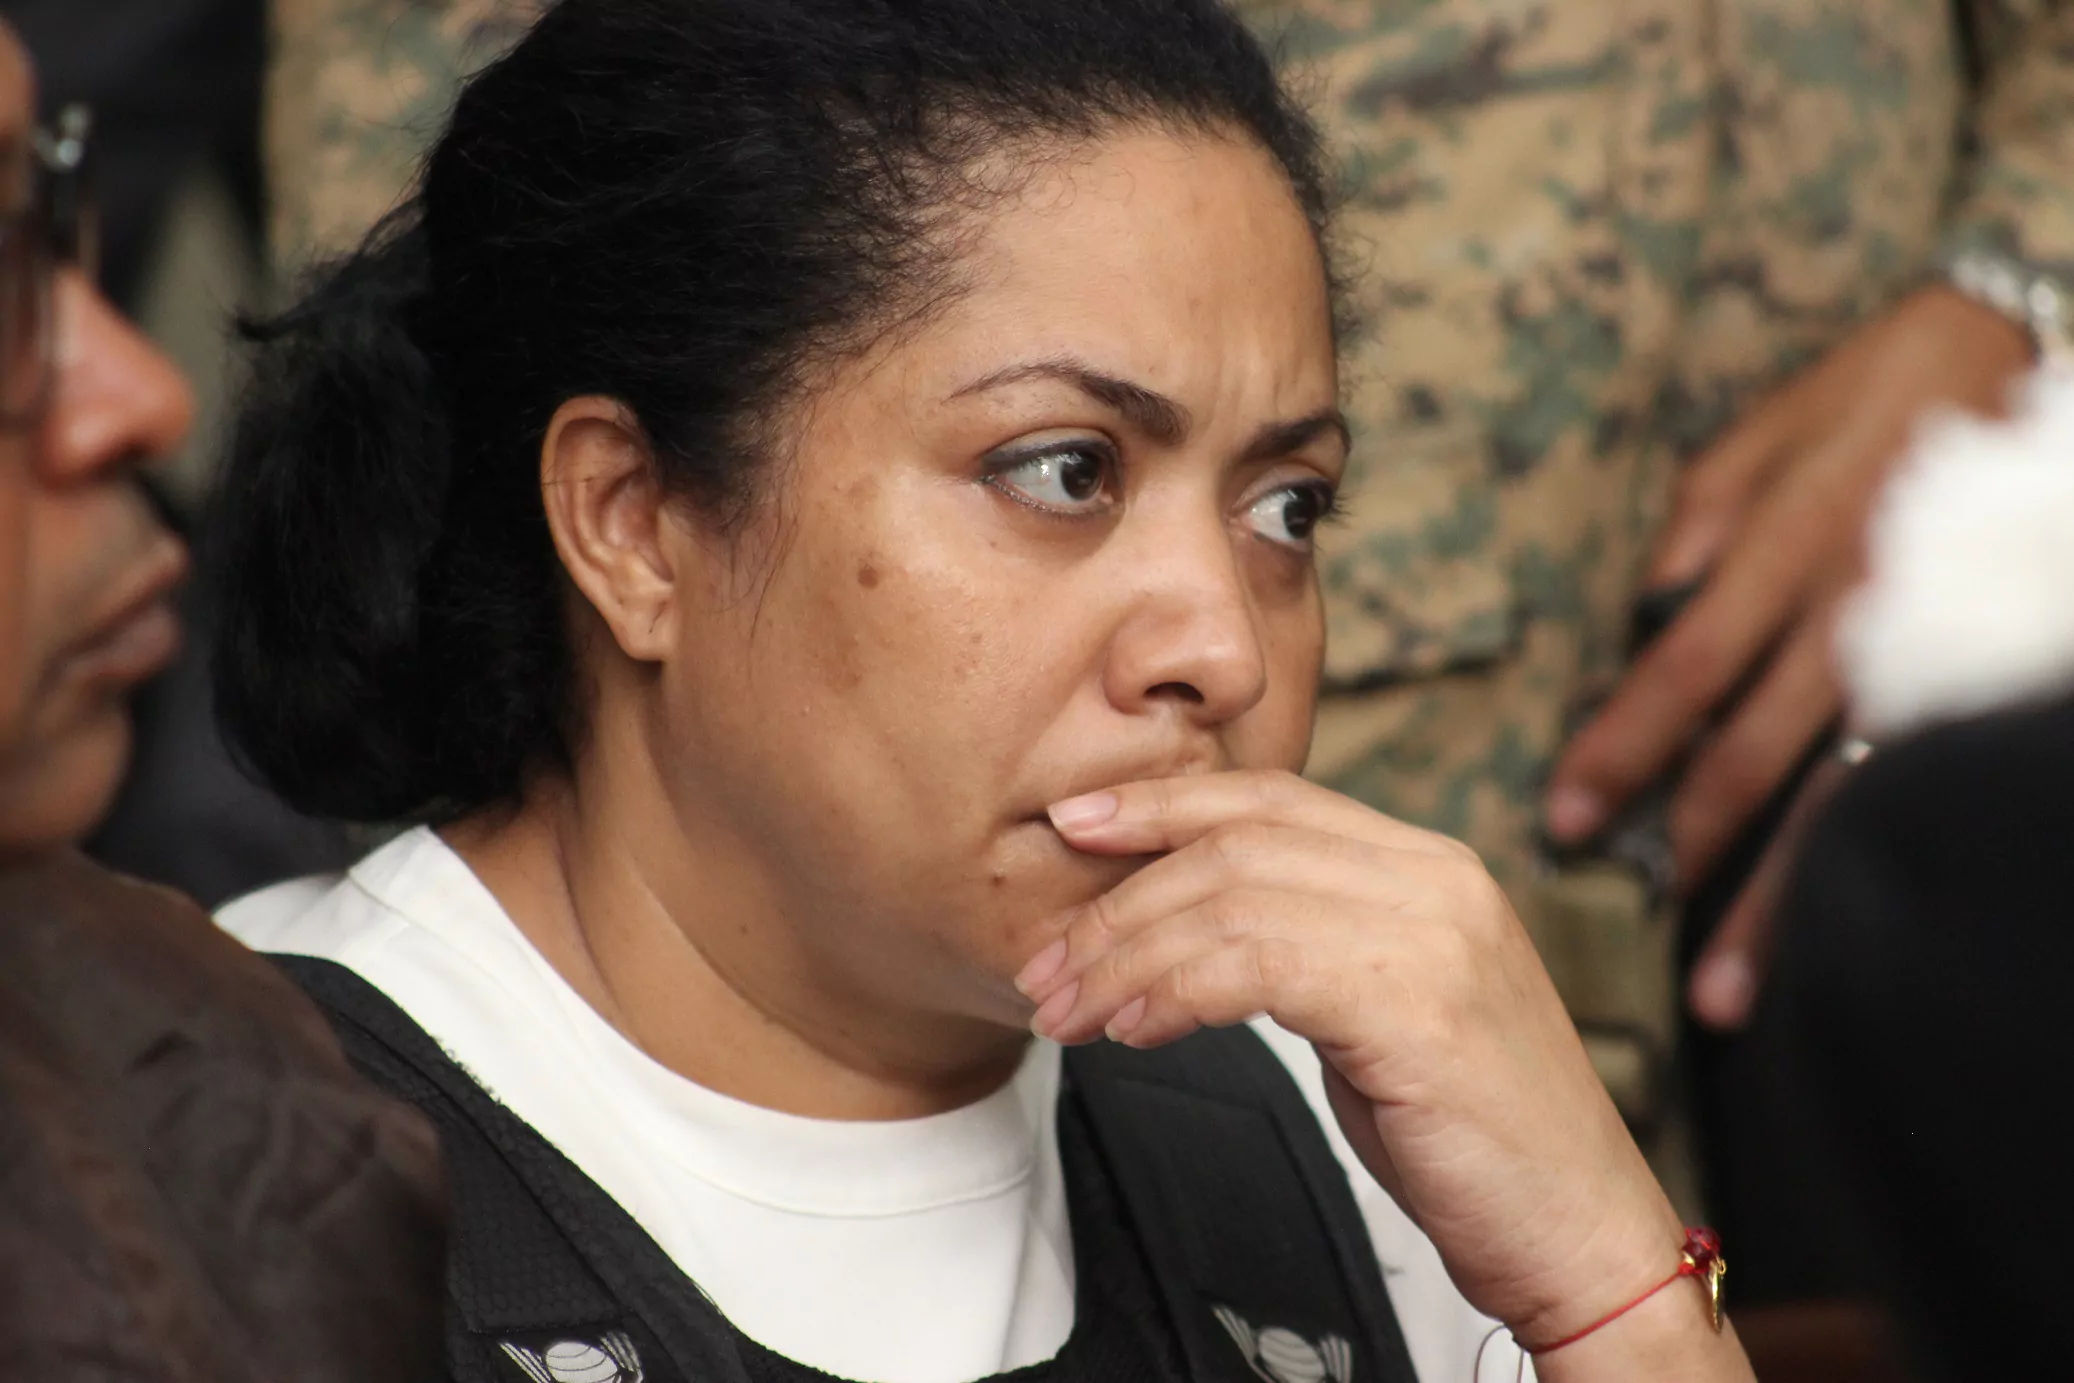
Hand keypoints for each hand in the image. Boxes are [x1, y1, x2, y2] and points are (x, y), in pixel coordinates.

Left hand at [1016, 770, 1730, 1365]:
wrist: (1583, 1235)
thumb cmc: (1476, 1138)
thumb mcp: (1380, 1013)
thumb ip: (1305, 948)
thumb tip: (1184, 930)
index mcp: (1428, 867)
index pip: (1268, 798)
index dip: (1161, 803)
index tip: (1074, 824)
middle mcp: (1435, 880)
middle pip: (1234, 843)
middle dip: (1117, 901)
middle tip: (1047, 964)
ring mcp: (1433, 935)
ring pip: (1232, 899)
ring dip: (1125, 957)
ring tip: (1069, 1011)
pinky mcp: (1419, 1006)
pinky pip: (1258, 966)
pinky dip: (1176, 992)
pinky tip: (1135, 1030)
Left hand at [1543, 287, 2032, 1028]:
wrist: (2025, 349)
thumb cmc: (1881, 387)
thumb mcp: (1770, 425)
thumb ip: (1700, 516)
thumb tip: (1648, 604)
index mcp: (1787, 546)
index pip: (1683, 668)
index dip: (1620, 749)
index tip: (1565, 819)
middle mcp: (1851, 613)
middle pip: (1753, 754)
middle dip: (1689, 849)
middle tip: (1627, 934)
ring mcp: (1921, 649)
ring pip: (1838, 796)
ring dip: (1777, 898)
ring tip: (1728, 991)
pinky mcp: (1970, 670)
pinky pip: (1906, 782)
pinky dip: (1864, 858)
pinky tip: (1839, 927)